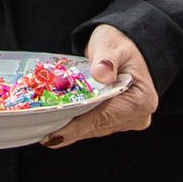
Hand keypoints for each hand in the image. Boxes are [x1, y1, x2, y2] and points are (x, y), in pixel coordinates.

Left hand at [43, 25, 158, 147]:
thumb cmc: (119, 44)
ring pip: (94, 128)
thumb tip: (101, 73)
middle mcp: (138, 114)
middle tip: (41, 133)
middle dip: (69, 129)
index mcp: (141, 99)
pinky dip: (77, 123)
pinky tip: (57, 123)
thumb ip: (106, 60)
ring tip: (44, 130)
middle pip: (97, 126)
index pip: (104, 117)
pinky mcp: (118, 119)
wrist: (125, 46)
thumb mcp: (111, 46)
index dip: (78, 127)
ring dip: (71, 127)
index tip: (54, 136)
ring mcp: (129, 119)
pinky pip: (94, 124)